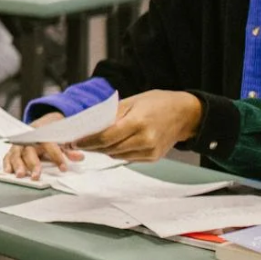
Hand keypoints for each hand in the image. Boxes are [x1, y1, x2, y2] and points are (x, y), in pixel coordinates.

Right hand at [4, 140, 85, 180]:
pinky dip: (6, 163)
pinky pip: (7, 156)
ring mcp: (19, 144)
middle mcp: (28, 139)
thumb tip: (79, 157)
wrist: (41, 125)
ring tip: (20, 175)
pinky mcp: (13, 150)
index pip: (49, 144)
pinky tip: (8, 171)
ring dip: (17, 165)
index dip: (56, 156)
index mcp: (42, 133)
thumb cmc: (51, 136)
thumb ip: (70, 150)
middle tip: (36, 175)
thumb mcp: (62, 141)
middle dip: (32, 163)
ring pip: (16, 153)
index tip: (64, 168)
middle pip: (29, 150)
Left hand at [74, 91, 203, 161]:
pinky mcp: (153, 158)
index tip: (76, 141)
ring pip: (117, 155)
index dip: (89, 141)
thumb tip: (91, 125)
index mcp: (138, 123)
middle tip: (80, 142)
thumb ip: (112, 114)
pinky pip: (128, 158)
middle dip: (93, 146)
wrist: (185, 114)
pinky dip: (117, 152)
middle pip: (110, 148)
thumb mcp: (133, 101)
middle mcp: (145, 140)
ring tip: (94, 143)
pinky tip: (113, 145)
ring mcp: (150, 151)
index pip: (106, 137)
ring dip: (104, 150)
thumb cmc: (158, 103)